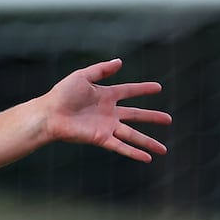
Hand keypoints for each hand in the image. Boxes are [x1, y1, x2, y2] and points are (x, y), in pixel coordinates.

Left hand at [41, 59, 170, 161]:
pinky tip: (147, 158)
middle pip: (136, 115)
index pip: (129, 91)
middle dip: (152, 117)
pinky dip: (134, 152)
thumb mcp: (82, 76)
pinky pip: (121, 146)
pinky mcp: (101, 138)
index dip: (143, 89)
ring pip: (133, 135)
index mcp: (105, 95)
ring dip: (148, 142)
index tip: (158, 87)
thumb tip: (120, 61)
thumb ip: (101, 69)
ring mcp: (106, 127)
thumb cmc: (62, 94)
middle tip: (169, 119)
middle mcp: (109, 112)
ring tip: (164, 150)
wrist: (50, 114)